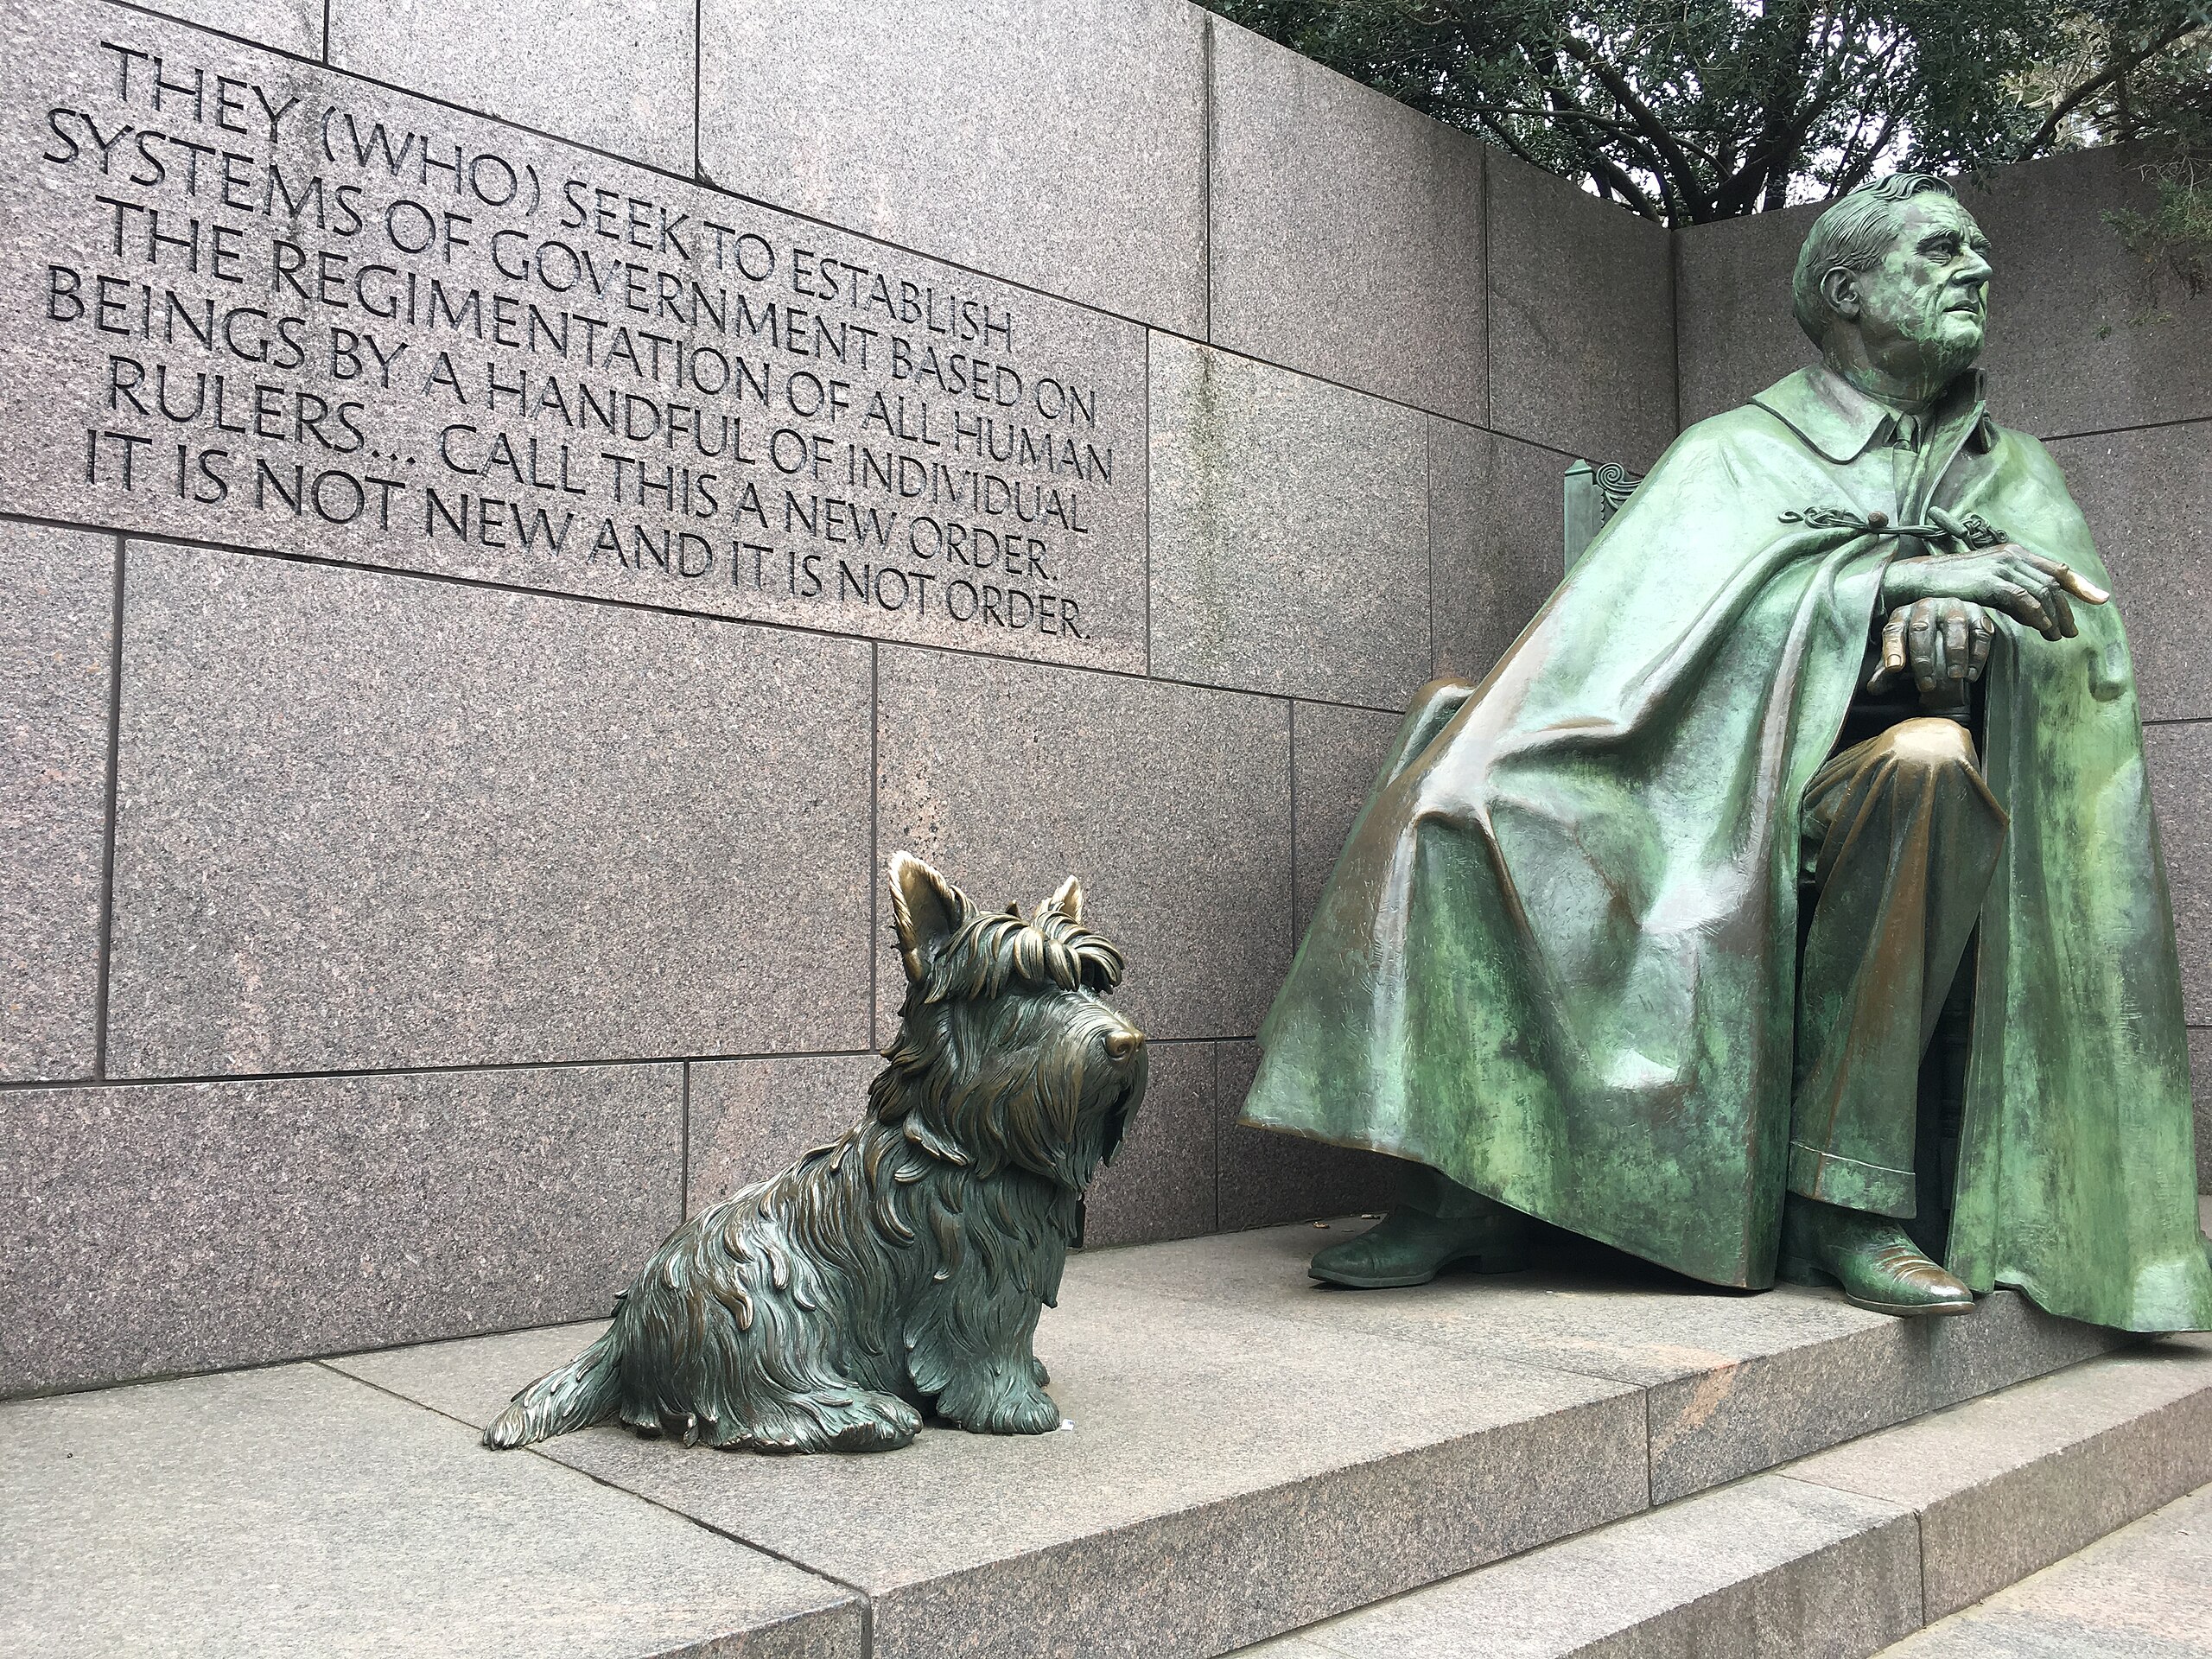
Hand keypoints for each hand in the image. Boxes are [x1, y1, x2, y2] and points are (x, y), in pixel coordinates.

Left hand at [1869, 597, 1995, 692]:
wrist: (1950, 629)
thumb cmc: (1918, 647)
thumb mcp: (1901, 658)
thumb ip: (1887, 673)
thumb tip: (1873, 688)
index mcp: (1902, 615)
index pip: (1893, 630)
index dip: (1893, 649)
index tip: (1894, 669)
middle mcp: (1926, 606)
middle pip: (1922, 628)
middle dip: (1924, 658)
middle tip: (1927, 685)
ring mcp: (1953, 607)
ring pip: (1954, 625)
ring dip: (1955, 652)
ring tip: (1954, 677)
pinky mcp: (1977, 613)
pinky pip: (1980, 631)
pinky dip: (1977, 654)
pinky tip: (1970, 674)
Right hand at [1881, 543, 2108, 639]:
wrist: (1917, 580)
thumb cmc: (1948, 585)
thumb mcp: (1985, 584)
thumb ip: (2011, 592)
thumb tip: (2035, 613)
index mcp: (2013, 553)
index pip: (2056, 569)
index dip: (2080, 585)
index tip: (2100, 600)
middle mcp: (2011, 556)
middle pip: (2053, 582)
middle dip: (2068, 609)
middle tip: (2071, 632)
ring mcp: (2000, 567)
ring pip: (2042, 590)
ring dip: (2054, 616)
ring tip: (2057, 637)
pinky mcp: (1989, 581)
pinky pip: (2021, 598)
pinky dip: (2035, 613)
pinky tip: (2041, 629)